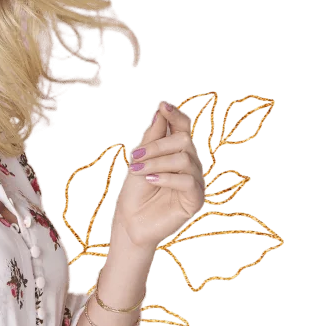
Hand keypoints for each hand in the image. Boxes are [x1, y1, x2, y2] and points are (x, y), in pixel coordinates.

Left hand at [111, 100, 205, 250]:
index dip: (175, 114)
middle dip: (156, 145)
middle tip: (134, 155)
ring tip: (136, 171)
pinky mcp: (196, 199)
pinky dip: (166, 177)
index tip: (162, 105)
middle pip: (184, 140)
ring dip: (156, 162)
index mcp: (177, 151)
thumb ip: (152, 136)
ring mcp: (195, 181)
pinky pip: (188, 180)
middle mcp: (190, 163)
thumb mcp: (139, 159)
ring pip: (184, 158)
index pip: (184, 126)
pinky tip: (150, 180)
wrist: (129, 220)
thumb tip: (161, 108)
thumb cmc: (134, 190)